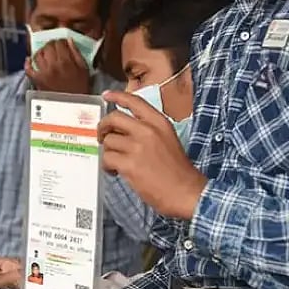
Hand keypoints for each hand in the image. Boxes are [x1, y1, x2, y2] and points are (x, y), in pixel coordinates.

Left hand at [25, 39, 90, 93]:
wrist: (72, 106)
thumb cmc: (80, 87)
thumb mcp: (84, 69)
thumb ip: (76, 53)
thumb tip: (69, 40)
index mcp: (66, 62)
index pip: (59, 43)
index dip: (61, 41)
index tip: (62, 43)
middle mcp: (53, 65)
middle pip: (48, 47)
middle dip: (51, 44)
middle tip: (54, 47)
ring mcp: (43, 73)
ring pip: (37, 55)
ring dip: (41, 51)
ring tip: (44, 52)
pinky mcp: (37, 81)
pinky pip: (28, 69)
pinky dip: (28, 63)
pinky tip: (29, 59)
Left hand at [98, 90, 206, 219]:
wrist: (186, 192)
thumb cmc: (178, 170)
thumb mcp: (168, 139)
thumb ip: (148, 131)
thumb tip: (123, 130)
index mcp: (159, 122)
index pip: (134, 101)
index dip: (117, 96)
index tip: (106, 96)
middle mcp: (148, 130)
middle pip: (114, 118)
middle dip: (103, 127)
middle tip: (102, 137)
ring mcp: (138, 147)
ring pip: (108, 141)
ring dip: (108, 152)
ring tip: (115, 162)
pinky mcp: (130, 164)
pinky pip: (107, 158)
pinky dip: (107, 165)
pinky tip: (115, 171)